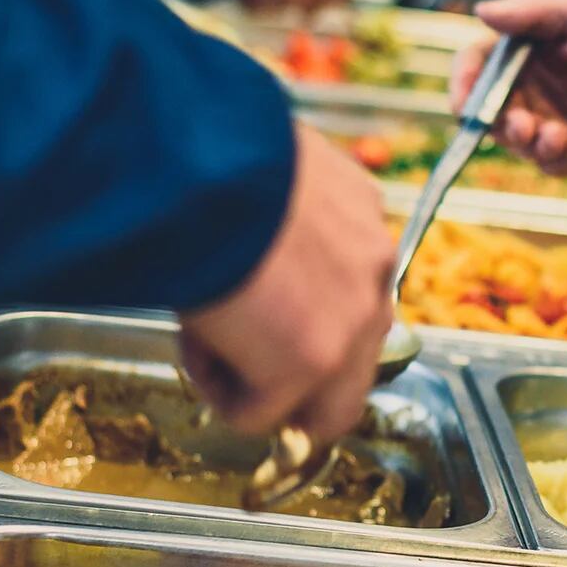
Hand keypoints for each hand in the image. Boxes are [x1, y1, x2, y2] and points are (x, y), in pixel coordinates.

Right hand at [180, 124, 392, 441]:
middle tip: (235, 361)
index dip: (303, 319)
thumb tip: (247, 248)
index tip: (257, 320)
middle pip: (352, 363)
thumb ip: (278, 222)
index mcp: (362, 215)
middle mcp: (374, 270)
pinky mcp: (313, 361)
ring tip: (202, 335)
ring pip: (318, 403)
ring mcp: (353, 322)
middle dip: (293, 374)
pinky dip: (216, 390)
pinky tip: (192, 340)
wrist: (195, 162)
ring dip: (257, 385)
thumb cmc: (203, 153)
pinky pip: (259, 413)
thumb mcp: (259, 176)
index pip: (354, 294)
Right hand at [451, 0, 566, 176]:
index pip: (478, 65)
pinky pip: (550, 164)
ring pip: (516, 142)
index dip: (463, 82)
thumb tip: (482, 12)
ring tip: (554, 135)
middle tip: (520, 122)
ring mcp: (552, 122)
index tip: (463, 101)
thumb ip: (533, 12)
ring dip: (527, 142)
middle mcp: (534, 88)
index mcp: (528, 51)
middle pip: (489, 110)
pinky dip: (557, 157)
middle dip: (495, 121)